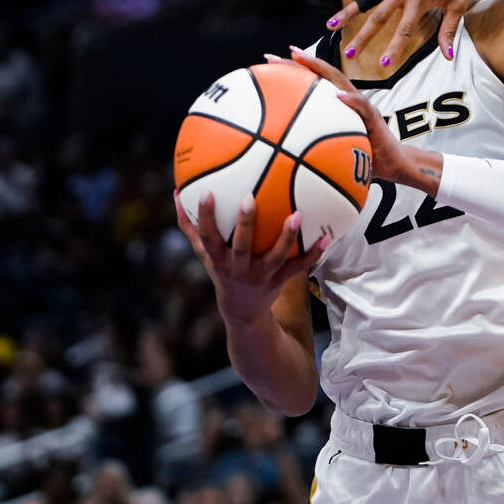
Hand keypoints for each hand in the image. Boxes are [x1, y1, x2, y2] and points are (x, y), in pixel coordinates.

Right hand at [174, 190, 324, 324]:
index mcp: (218, 258)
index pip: (207, 236)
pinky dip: (313, 253)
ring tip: (297, 215)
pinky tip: (327, 237)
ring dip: (286, 237)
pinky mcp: (279, 280)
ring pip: (275, 256)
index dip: (205, 216)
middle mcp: (238, 267)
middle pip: (241, 245)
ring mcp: (260, 275)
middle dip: (244, 223)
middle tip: (250, 198)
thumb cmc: (221, 271)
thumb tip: (176, 192)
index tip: (207, 192)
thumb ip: (190, 225)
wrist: (242, 310)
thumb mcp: (204, 252)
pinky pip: (298, 267)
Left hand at [278, 47, 430, 188]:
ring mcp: (361, 106)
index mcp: (336, 106)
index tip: (268, 62)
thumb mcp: (333, 154)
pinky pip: (362, 106)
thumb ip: (313, 149)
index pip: (313, 82)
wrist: (394, 165)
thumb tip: (282, 160)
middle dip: (297, 62)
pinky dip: (350, 100)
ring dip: (320, 68)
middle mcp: (347, 100)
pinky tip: (337, 96)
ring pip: (339, 81)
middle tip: (271, 56)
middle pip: (321, 74)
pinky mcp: (374, 117)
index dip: (292, 71)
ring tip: (300, 59)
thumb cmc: (363, 159)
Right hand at [325, 0, 482, 64]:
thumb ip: (448, 31)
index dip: (394, 48)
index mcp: (419, 1)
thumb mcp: (458, 5)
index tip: (384, 65)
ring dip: (347, 12)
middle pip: (377, 19)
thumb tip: (447, 56)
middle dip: (362, 38)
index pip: (404, 31)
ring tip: (330, 25)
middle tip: (349, 54)